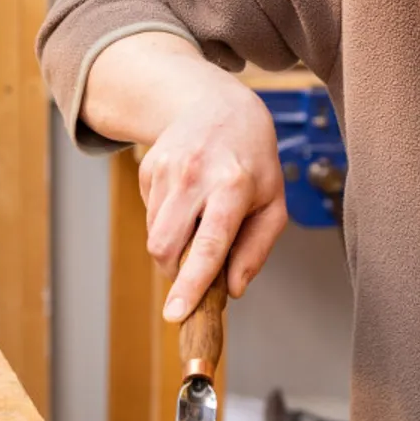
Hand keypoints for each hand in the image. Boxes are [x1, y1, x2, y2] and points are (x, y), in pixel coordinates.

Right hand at [139, 82, 289, 320]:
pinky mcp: (147, 167)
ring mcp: (167, 169)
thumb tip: (232, 289)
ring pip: (154, 236)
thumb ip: (256, 249)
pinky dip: (167, 221)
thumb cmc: (252, 162)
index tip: (175, 314)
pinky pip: (149, 216)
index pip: (209, 244)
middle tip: (198, 266)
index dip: (191, 283)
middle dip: (176, 271)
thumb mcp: (272, 202)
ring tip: (200, 219)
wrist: (218, 106)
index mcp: (233, 186)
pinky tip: (186, 199)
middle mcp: (195, 176)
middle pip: (165, 246)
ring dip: (173, 245)